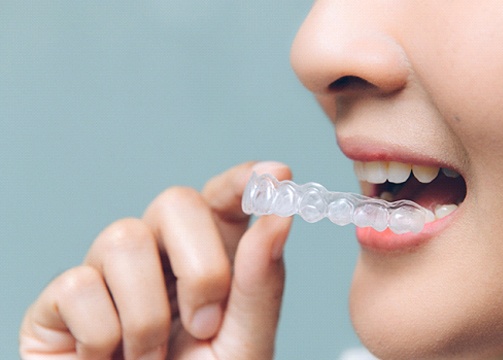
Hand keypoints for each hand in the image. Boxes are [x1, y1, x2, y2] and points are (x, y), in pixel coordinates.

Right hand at [20, 161, 292, 358]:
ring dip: (147, 316)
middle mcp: (161, 253)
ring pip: (123, 238)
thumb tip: (280, 217)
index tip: (277, 175)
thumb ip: (260, 284)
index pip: (225, 198)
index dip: (245, 181)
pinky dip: (102, 338)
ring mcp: (110, 271)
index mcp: (211, 257)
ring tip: (150, 359)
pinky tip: (106, 359)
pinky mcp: (62, 299)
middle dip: (200, 266)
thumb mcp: (242, 344)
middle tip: (205, 326)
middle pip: (175, 201)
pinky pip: (78, 286)